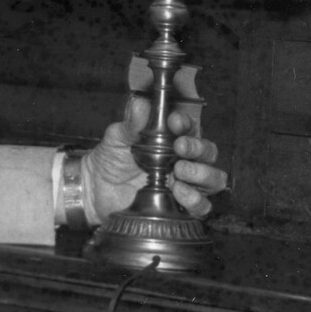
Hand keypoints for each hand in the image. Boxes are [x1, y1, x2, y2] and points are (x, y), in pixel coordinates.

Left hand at [81, 95, 227, 225]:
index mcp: (171, 140)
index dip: (186, 123)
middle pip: (208, 153)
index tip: (174, 122)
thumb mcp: (117, 137)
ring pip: (214, 179)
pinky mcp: (181, 207)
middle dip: (198, 148)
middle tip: (180, 147)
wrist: (96, 187)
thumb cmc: (111, 158)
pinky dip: (195, 199)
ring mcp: (185, 184)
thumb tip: (140, 104)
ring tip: (180, 170)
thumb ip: (131, 123)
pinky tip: (178, 191)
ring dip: (202, 173)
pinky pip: (202, 206)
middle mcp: (183, 160)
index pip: (190, 128)